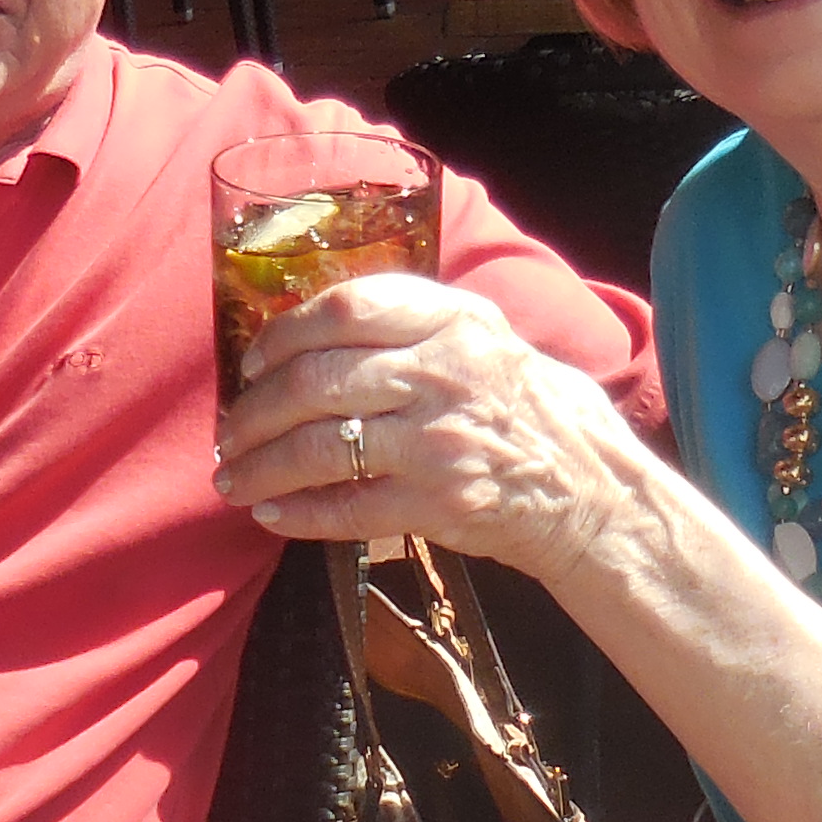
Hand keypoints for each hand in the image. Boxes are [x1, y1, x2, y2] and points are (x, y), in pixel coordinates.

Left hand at [211, 275, 630, 578]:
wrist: (592, 490)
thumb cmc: (529, 408)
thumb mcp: (488, 339)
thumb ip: (417, 324)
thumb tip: (317, 326)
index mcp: (455, 322)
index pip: (349, 308)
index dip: (285, 334)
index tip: (254, 360)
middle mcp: (444, 374)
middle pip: (318, 382)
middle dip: (256, 411)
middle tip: (229, 431)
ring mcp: (439, 443)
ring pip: (322, 449)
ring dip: (262, 466)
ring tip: (232, 478)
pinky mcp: (438, 505)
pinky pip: (347, 509)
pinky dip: (298, 513)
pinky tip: (269, 513)